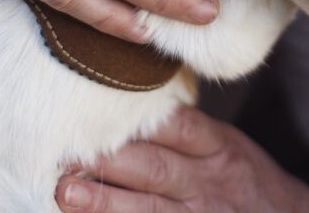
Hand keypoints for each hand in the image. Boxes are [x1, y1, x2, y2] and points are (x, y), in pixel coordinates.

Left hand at [56, 106, 308, 212]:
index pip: (179, 127)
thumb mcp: (227, 144)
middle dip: (111, 160)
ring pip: (148, 209)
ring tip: (65, 192)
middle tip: (65, 151)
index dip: (138, 120)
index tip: (97, 107)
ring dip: (105, 200)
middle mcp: (208, 181)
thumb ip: (186, 130)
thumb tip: (129, 106)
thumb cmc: (243, 179)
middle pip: (157, 168)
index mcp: (219, 147)